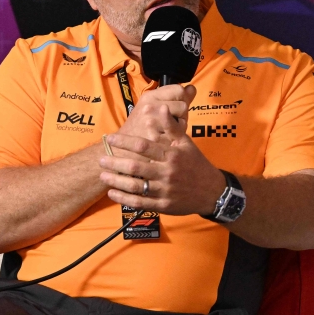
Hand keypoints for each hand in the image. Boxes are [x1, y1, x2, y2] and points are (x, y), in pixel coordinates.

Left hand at [98, 132, 224, 216]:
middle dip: (115, 162)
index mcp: (172, 155)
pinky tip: (112, 193)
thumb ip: (171, 127)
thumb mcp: (187, 143)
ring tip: (103, 175)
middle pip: (135, 166)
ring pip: (135, 186)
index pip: (143, 146)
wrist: (212, 191)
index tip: (110, 138)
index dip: (124, 141)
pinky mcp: (163, 205)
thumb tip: (161, 108)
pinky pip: (140, 202)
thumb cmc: (196, 164)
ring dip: (116, 181)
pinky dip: (124, 198)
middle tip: (101, 158)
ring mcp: (165, 190)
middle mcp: (167, 172)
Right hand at [116, 84, 195, 143]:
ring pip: (183, 121)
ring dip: (179, 126)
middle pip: (183, 106)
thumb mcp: (152, 104)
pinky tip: (166, 138)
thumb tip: (191, 88)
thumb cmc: (140, 125)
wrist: (123, 146)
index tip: (174, 106)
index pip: (180, 90)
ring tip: (166, 130)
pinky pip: (178, 135)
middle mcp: (150, 107)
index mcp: (149, 96)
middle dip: (181, 115)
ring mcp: (153, 123)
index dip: (181, 99)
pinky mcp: (157, 139)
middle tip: (168, 121)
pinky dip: (175, 138)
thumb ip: (174, 95)